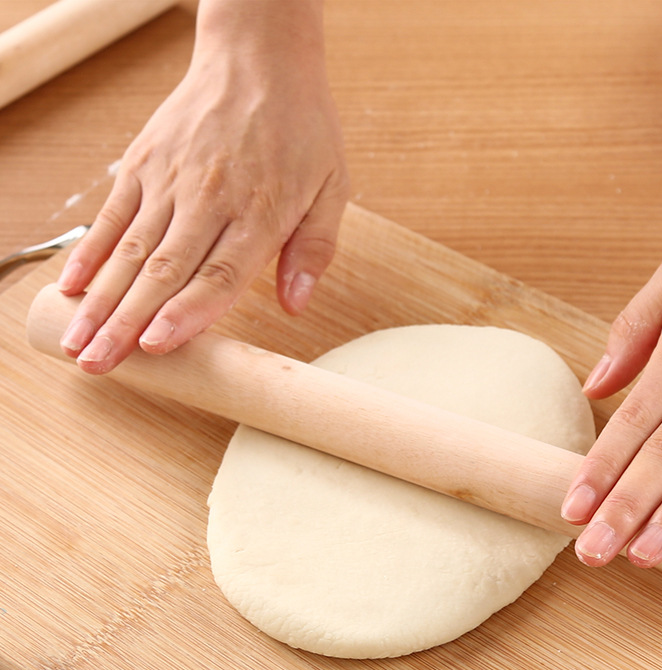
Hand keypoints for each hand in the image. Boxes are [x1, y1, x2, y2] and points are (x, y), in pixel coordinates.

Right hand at [57, 0, 348, 373]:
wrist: (259, 58)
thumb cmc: (301, 127)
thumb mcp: (332, 188)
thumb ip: (314, 249)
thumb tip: (296, 304)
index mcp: (260, 214)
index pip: (219, 274)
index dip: (187, 313)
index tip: (155, 345)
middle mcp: (210, 200)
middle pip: (164, 272)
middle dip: (127, 323)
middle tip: (98, 364)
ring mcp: (171, 181)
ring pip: (130, 250)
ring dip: (101, 299)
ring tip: (77, 340)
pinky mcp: (145, 163)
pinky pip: (112, 213)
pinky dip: (90, 251)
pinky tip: (72, 285)